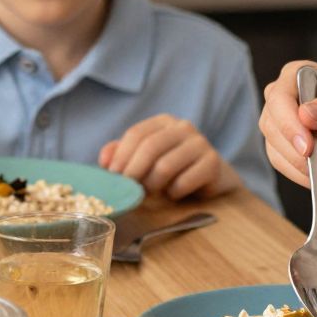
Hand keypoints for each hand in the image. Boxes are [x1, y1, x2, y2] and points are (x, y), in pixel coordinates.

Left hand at [99, 115, 226, 198]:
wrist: (213, 178)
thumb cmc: (173, 168)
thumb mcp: (145, 159)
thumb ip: (122, 155)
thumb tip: (104, 161)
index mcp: (164, 122)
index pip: (136, 134)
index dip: (121, 156)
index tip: (112, 176)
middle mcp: (183, 127)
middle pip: (150, 147)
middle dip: (133, 172)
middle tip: (126, 190)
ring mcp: (201, 143)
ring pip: (165, 166)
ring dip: (152, 185)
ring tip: (150, 192)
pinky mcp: (213, 163)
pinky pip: (184, 181)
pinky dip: (173, 192)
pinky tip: (173, 194)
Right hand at [257, 59, 316, 199]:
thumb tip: (306, 113)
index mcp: (304, 76)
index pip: (280, 96)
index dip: (289, 123)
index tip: (307, 147)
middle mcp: (288, 100)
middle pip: (272, 126)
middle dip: (300, 155)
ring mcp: (285, 128)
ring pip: (277, 153)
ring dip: (308, 173)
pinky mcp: (288, 154)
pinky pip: (289, 171)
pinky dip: (313, 182)